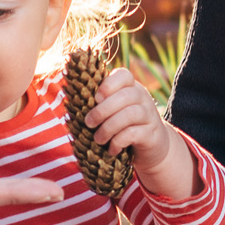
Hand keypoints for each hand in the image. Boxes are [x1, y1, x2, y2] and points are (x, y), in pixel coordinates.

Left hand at [85, 68, 194, 199]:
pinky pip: (133, 133)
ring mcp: (149, 115)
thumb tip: (71, 97)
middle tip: (88, 123)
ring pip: (130, 114)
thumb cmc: (125, 126)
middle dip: (102, 110)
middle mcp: (142, 98)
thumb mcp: (116, 110)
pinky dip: (118, 141)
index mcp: (131, 87)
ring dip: (108, 127)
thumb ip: (101, 102)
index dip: (108, 84)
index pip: (124, 75)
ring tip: (98, 139)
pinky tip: (111, 149)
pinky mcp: (151, 134)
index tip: (95, 98)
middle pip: (125, 96)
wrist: (153, 147)